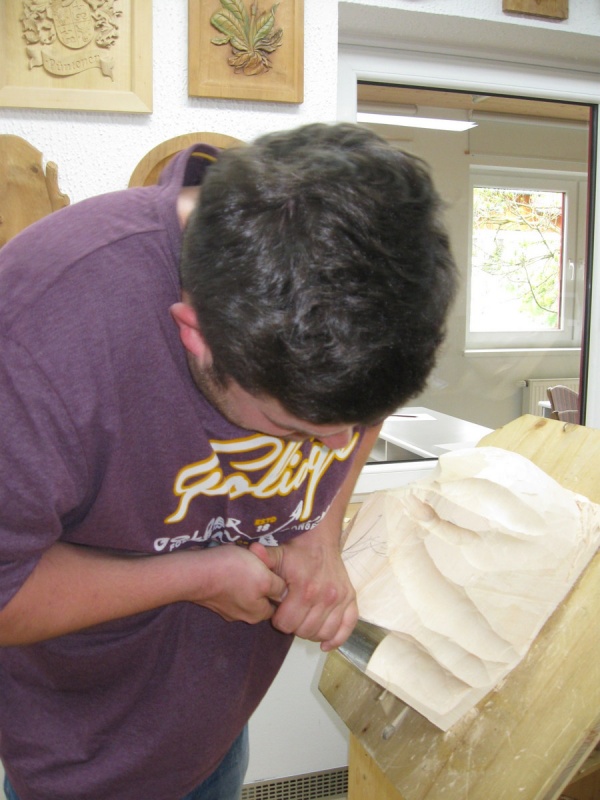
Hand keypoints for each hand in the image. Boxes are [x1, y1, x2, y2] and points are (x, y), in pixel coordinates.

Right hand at [191, 545, 287, 624]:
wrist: (194, 572)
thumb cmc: (232, 572)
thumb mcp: (265, 577)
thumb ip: (278, 588)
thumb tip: (286, 594)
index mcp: (257, 613)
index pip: (276, 605)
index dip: (279, 589)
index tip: (276, 572)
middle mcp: (241, 615)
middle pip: (260, 599)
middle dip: (261, 582)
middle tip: (260, 564)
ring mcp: (224, 608)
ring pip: (243, 593)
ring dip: (245, 579)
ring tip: (242, 562)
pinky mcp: (212, 598)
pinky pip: (228, 588)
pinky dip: (230, 578)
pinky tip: (228, 565)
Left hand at [250, 529, 357, 650]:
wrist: (320, 539)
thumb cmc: (296, 550)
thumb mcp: (277, 554)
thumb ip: (264, 559)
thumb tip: (252, 551)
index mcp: (305, 589)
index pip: (286, 624)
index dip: (278, 620)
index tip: (278, 611)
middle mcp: (325, 597)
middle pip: (304, 631)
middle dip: (294, 626)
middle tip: (291, 615)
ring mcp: (340, 599)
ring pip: (323, 633)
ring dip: (311, 632)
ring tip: (304, 622)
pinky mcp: (350, 599)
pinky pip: (346, 628)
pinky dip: (336, 639)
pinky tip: (324, 643)